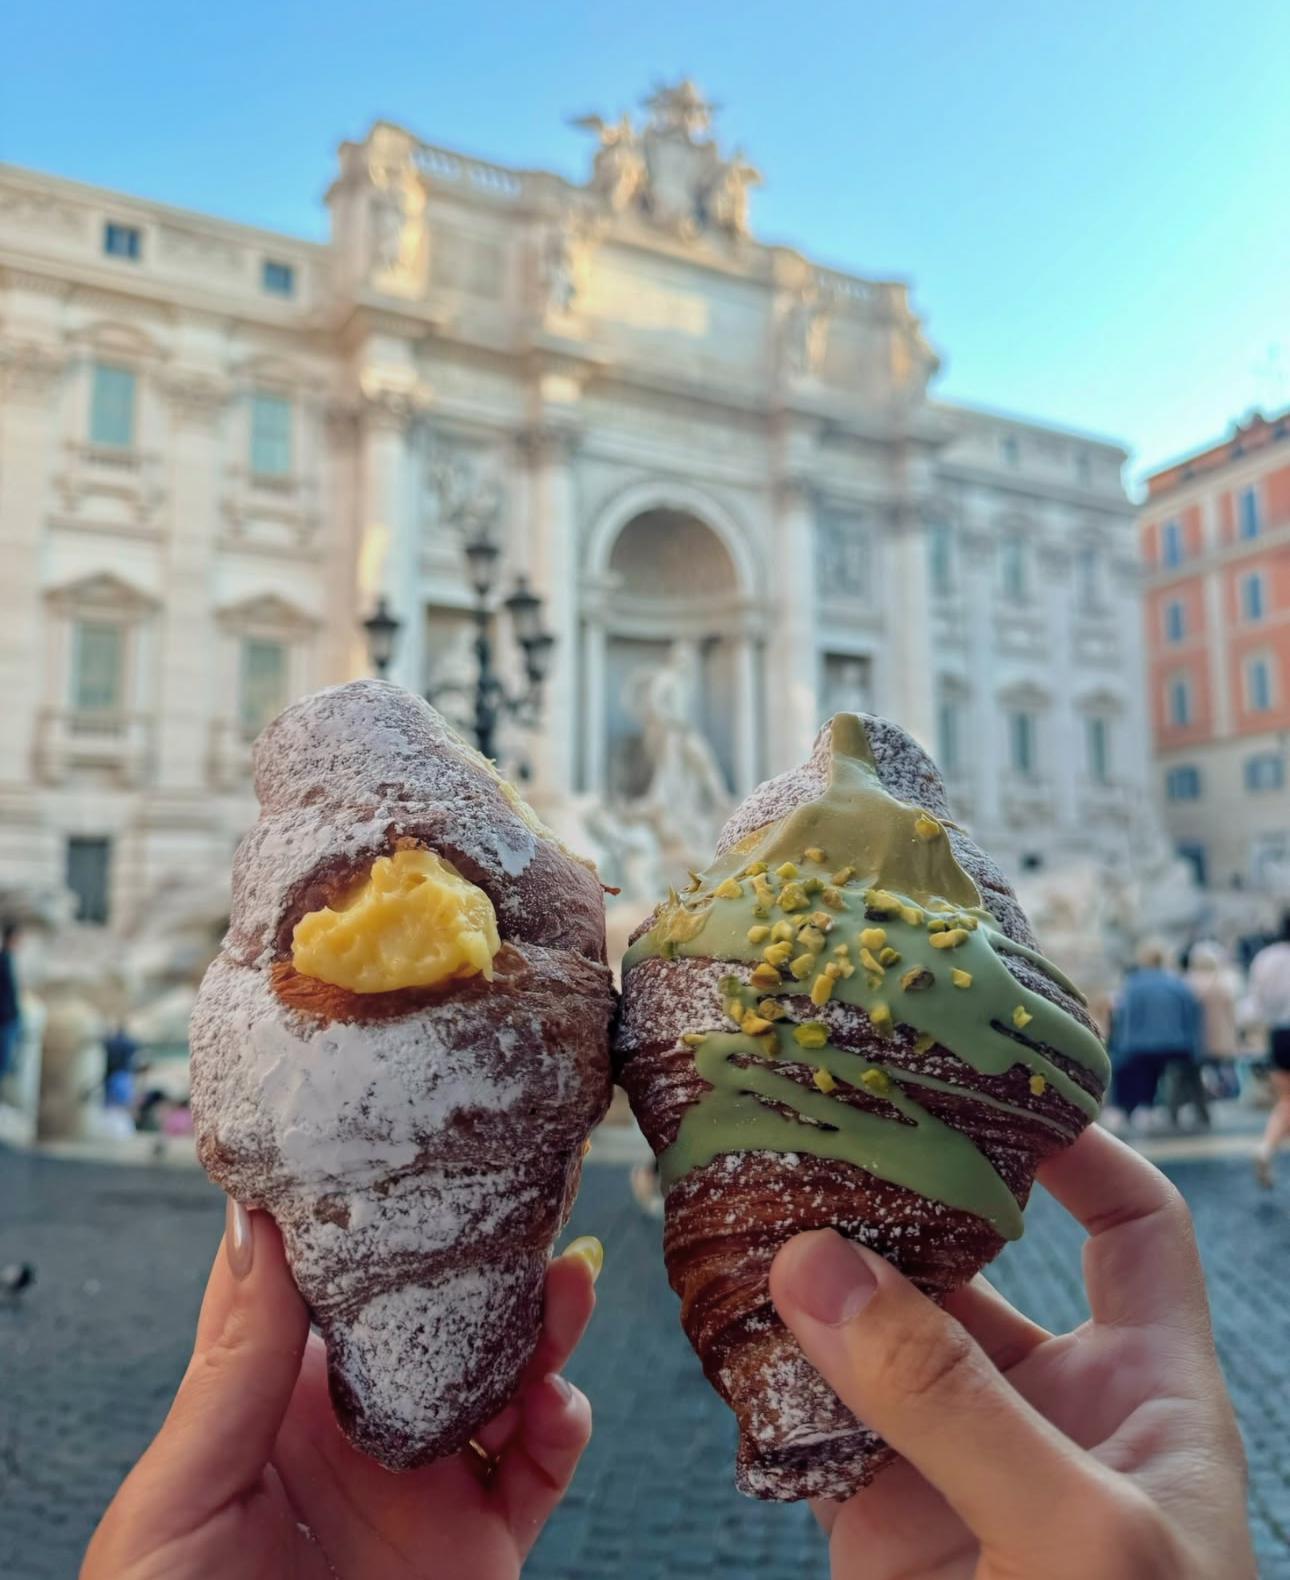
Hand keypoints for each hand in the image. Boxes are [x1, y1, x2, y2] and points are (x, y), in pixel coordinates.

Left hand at [82, 1205, 599, 1579]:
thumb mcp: (176, 1501)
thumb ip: (232, 1369)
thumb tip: (256, 1225)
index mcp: (271, 1404)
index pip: (320, 1286)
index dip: (357, 1213)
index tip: (391, 1138)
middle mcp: (357, 1430)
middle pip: (432, 1317)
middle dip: (477, 1258)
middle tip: (517, 1202)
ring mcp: (424, 1485)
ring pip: (502, 1376)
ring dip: (542, 1326)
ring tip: (566, 1287)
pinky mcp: (479, 1545)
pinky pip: (540, 1470)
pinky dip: (563, 1426)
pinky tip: (554, 1403)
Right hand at [770, 1125, 1254, 1578]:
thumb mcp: (1078, 1532)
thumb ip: (953, 1400)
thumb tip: (818, 1263)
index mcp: (1143, 1386)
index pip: (1134, 1227)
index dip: (1081, 1149)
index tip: (992, 1088)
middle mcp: (1046, 1404)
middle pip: (971, 1260)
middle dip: (899, 1195)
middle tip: (821, 1125)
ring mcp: (955, 1459)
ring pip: (874, 1333)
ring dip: (816, 1276)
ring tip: (748, 1197)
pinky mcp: (877, 1517)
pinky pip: (810, 1417)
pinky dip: (765, 1367)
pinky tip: (722, 1307)